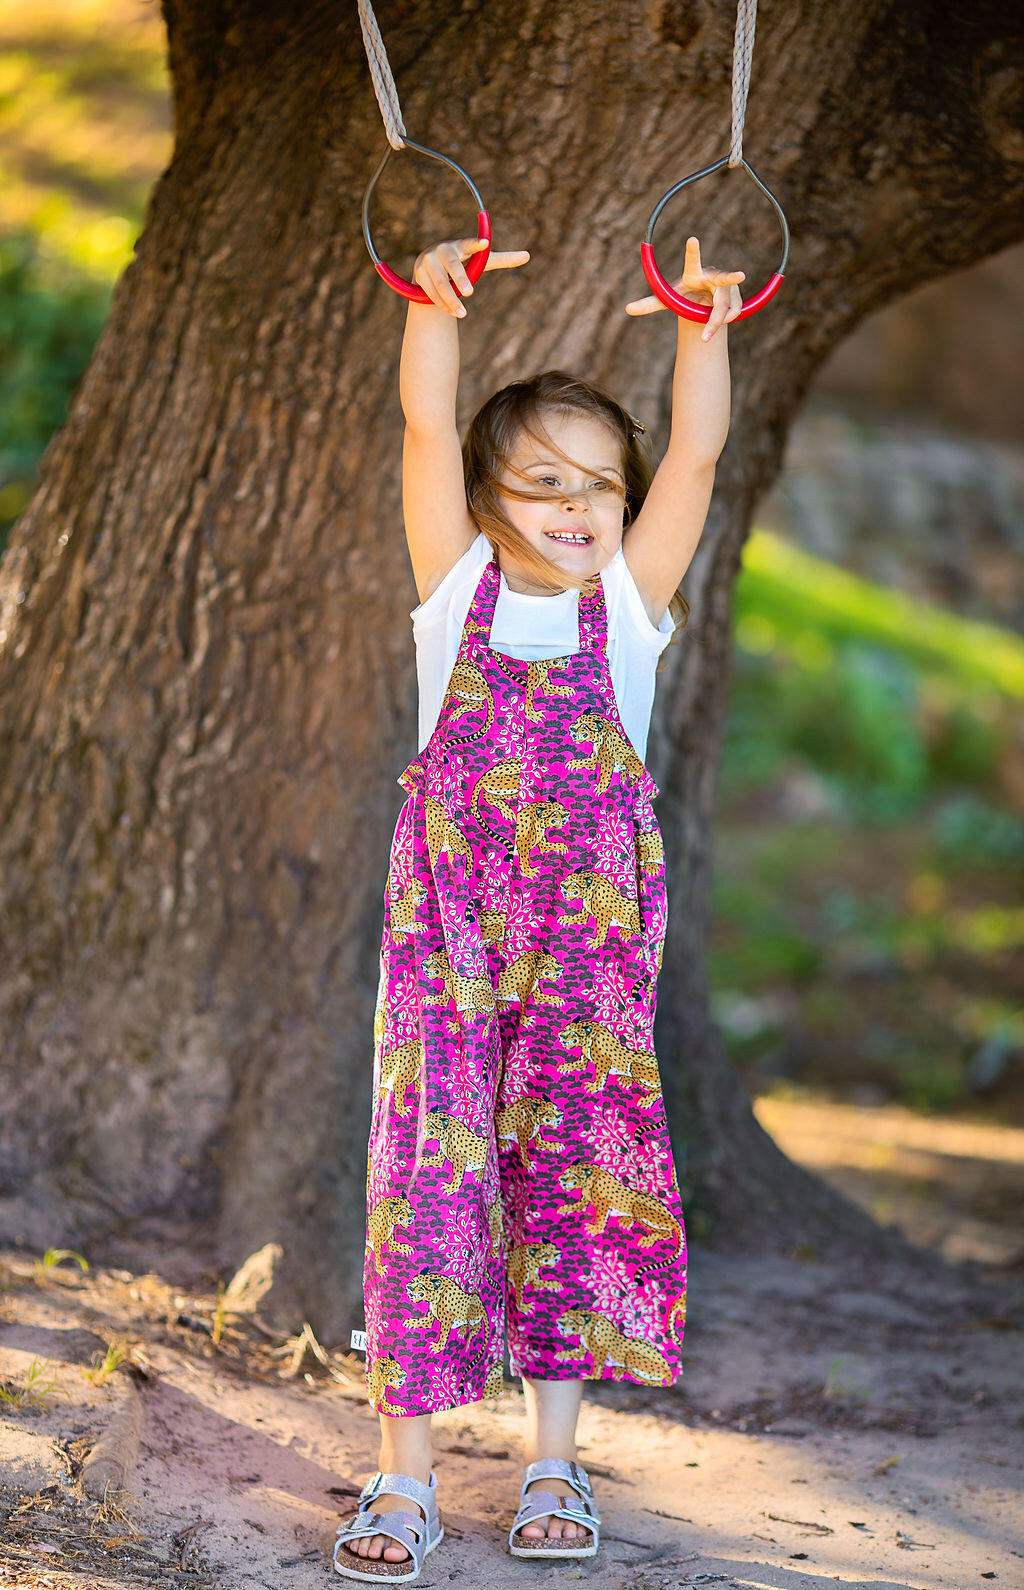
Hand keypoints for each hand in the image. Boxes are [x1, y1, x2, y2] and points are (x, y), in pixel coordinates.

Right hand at [412, 236, 530, 316]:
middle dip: (460, 279)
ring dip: (451, 300)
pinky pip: (431, 291)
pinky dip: (442, 304)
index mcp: (461, 245)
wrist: (431, 266)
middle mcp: (443, 249)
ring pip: (440, 283)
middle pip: (453, 267)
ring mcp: (429, 261)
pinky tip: (453, 312)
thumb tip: (528, 255)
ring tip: (463, 314)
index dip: (477, 244)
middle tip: (470, 292)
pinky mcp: (419, 273)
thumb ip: (503, 259)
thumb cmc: (463, 262)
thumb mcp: (482, 262)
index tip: (486, 243)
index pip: (470, 243)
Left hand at [625, 235, 744, 338]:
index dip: (692, 251)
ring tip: (705, 334)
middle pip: (722, 281)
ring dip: (714, 324)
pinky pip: (733, 313)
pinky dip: (723, 323)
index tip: (691, 239)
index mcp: (693, 272)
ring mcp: (727, 284)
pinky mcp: (737, 295)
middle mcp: (712, 275)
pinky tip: (718, 322)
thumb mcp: (667, 300)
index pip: (691, 261)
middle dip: (731, 277)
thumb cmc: (683, 295)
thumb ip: (650, 304)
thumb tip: (626, 309)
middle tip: (741, 276)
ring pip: (725, 307)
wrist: (702, 300)